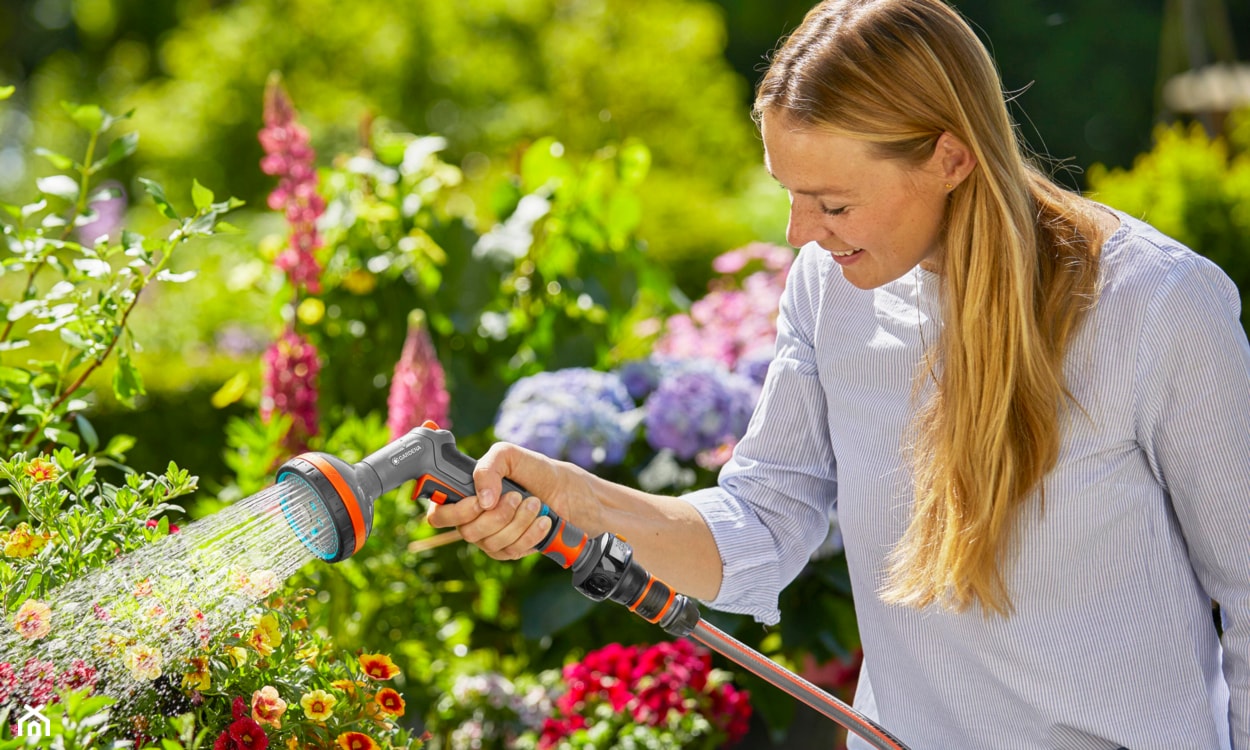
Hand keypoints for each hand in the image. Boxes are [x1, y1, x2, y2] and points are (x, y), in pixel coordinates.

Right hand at [426, 442, 598, 559]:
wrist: (576, 497)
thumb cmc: (542, 473)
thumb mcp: (513, 456)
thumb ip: (489, 467)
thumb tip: (481, 499)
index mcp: (467, 493)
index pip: (438, 512)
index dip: (452, 511)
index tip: (479, 501)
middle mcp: (474, 517)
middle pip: (465, 530)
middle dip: (495, 514)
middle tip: (516, 496)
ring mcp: (491, 537)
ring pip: (489, 542)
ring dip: (516, 522)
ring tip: (535, 504)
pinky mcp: (511, 550)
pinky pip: (510, 551)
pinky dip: (529, 535)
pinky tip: (543, 522)